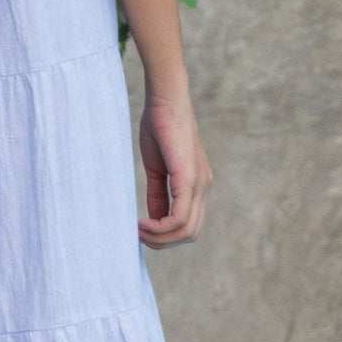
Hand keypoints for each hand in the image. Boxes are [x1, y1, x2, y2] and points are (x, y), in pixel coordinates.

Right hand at [139, 90, 210, 247]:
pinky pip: (179, 216)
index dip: (164, 235)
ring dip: (160, 238)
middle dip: (162, 242)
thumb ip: (158, 193)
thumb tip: (154, 219)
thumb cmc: (159, 126)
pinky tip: (142, 223)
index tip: (139, 230)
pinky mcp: (189, 178)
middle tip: (138, 236)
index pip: (188, 224)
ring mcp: (199, 184)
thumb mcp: (156, 167)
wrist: (166, 99)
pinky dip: (160, 227)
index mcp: (197, 184)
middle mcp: (203, 187)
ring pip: (186, 230)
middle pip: (189, 233)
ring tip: (138, 231)